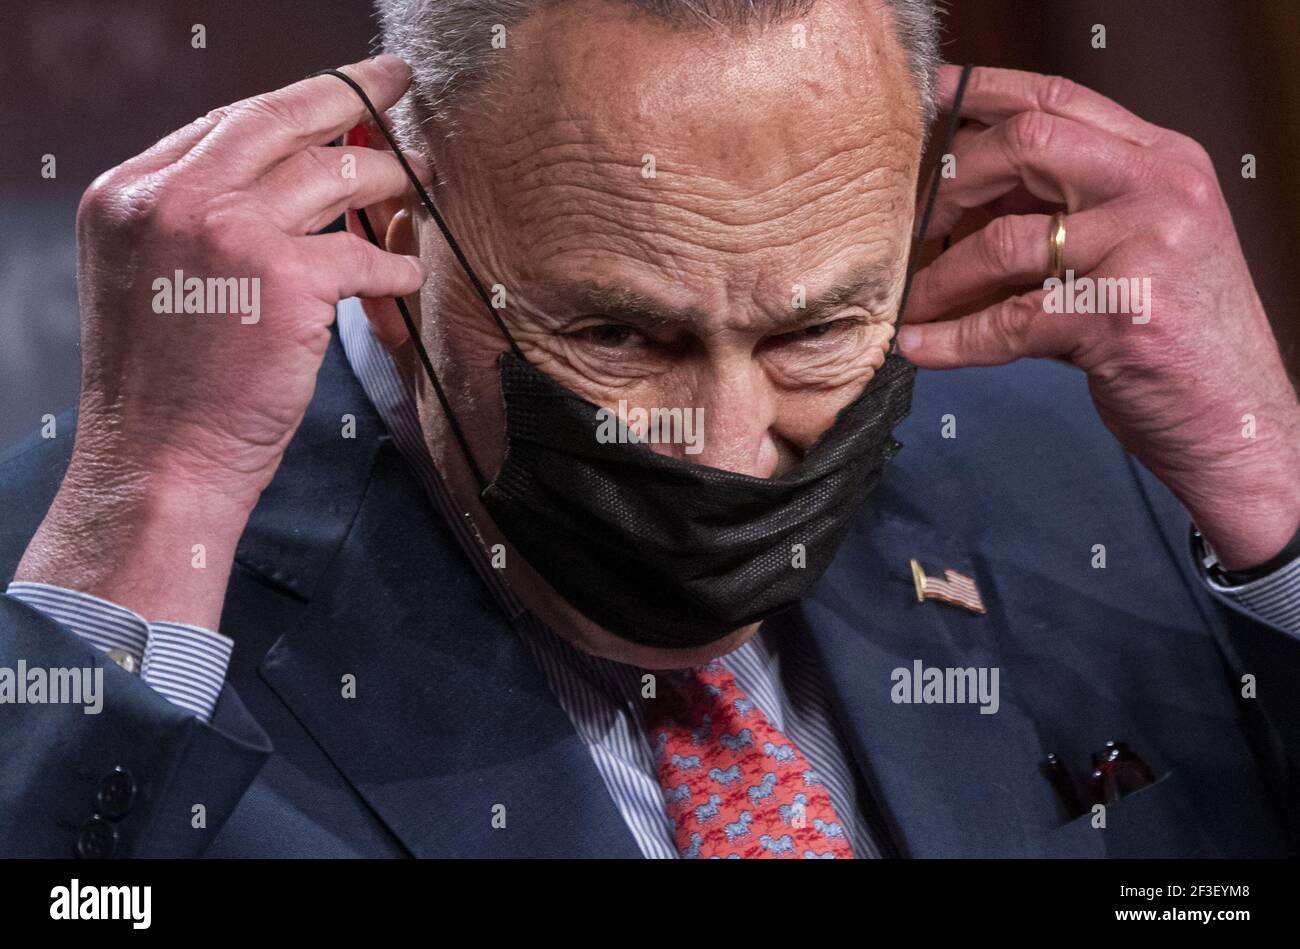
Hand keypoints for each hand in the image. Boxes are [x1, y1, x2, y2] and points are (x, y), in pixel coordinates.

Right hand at [16, 55, 427, 627]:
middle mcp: (173, 198)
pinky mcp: (285, 280)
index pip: (226, 124)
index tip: (333, 96)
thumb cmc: (167, 389)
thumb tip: (287, 186)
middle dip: (347, 91)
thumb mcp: (156, 280)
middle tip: (394, 81)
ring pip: (331, 175)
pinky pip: (362, 252)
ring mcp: (228, 232)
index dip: (292, 106)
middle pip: (278, 118)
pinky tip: (406, 272)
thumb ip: (201, 223)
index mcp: (131, 194)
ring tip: (415, 178)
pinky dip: (392, 263)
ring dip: (383, 176)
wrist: (160, 463)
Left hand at [900, 65, 1299, 569]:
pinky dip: (954, 340)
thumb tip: (955, 206)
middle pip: (1026, 144)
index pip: (1059, 98)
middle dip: (950, 184)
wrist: (1237, 422)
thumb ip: (1060, 216)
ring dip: (939, 279)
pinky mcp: (1121, 316)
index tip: (930, 100)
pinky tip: (920, 347)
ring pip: (1004, 241)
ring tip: (909, 303)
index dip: (984, 95)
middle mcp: (1160, 188)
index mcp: (1161, 160)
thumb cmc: (1175, 337)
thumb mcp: (1131, 250)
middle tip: (912, 227)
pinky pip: (1009, 321)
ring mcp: (1146, 248)